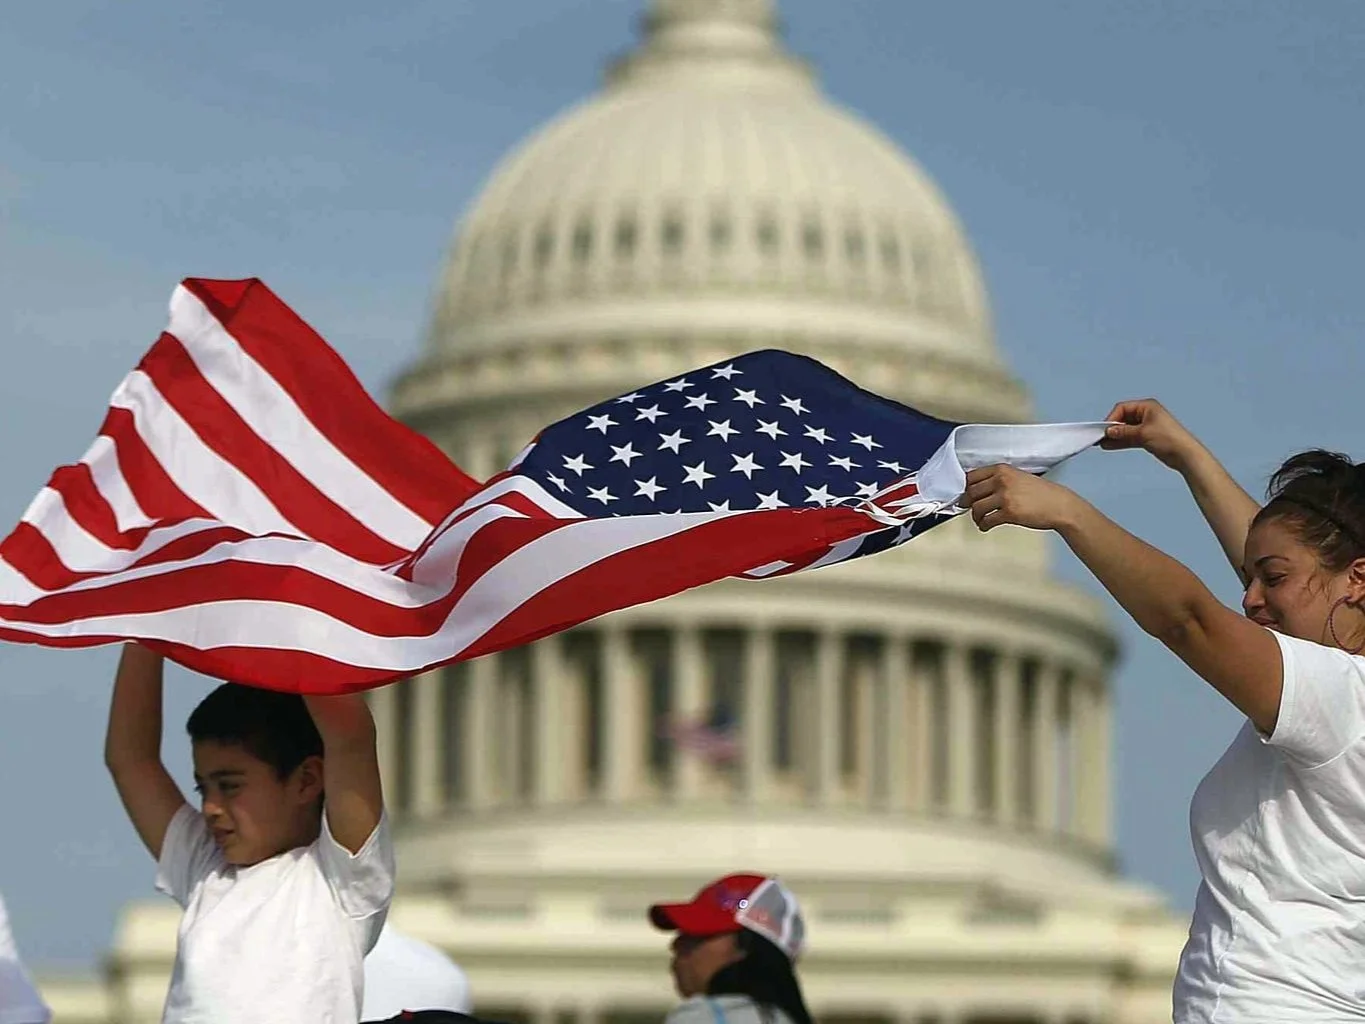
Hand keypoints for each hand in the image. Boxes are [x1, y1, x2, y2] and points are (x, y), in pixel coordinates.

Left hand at [962, 465, 1088, 532]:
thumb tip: (977, 490)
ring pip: (977, 507)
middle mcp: (1001, 480)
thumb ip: (999, 480)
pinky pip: (987, 520)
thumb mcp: (1018, 477)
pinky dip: (983, 525)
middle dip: (967, 503)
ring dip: (975, 516)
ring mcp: (1005, 496)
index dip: (964, 487)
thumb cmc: (1041, 493)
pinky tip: (986, 527)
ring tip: (980, 520)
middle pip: (971, 492)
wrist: (1059, 505)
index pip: (972, 476)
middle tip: (967, 508)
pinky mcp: (1009, 512)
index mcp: (1002, 469)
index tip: (964, 494)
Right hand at [1099, 399, 1197, 470]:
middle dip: (1113, 428)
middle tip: (1101, 437)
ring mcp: (1147, 426)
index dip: (1112, 418)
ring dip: (1115, 436)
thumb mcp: (1142, 433)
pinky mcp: (1147, 437)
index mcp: (1147, 407)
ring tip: (1103, 443)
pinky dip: (1122, 441)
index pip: (1123, 408)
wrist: (1184, 454)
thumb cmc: (1170, 438)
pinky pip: (1130, 437)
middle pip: (1123, 419)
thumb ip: (1124, 432)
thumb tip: (1110, 432)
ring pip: (1126, 430)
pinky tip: (1112, 445)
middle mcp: (1147, 414)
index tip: (1105, 429)